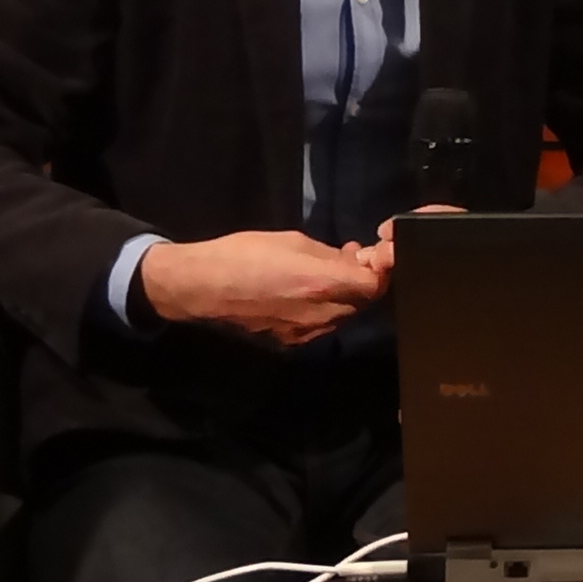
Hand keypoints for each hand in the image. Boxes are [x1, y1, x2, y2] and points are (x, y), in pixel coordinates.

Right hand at [133, 228, 385, 345]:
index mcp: (322, 284)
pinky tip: (308, 290)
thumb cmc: (245, 253)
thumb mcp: (293, 241)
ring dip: (344, 295)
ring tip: (328, 271)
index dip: (379, 270)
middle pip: (361, 302)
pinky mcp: (290, 340)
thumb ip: (330, 254)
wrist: (203, 286)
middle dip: (362, 281)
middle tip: (351, 258)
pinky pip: (320, 324)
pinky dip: (324, 307)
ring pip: (342, 315)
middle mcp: (320, 314)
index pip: (374, 285)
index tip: (373, 255)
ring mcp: (305, 332)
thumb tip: (352, 260)